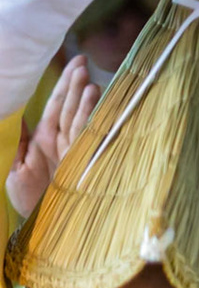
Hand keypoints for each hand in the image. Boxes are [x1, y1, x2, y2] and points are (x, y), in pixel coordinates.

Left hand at [7, 57, 98, 215]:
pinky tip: (94, 101)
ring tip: (88, 79)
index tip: (73, 63)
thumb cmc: (27, 199)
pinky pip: (85, 134)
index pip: (54, 106)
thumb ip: (19, 141)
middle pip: (67, 107)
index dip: (62, 86)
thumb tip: (20, 114)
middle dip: (74, 85)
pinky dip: (89, 116)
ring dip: (83, 98)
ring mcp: (71, 151)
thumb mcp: (14, 168)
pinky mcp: (80, 161)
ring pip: (77, 118)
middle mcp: (59, 142)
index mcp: (42, 139)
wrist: (41, 225)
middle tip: (82, 62)